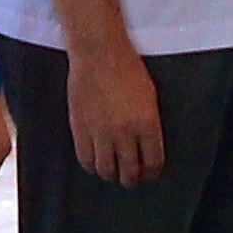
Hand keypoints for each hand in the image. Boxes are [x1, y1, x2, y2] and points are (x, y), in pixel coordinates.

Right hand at [64, 45, 163, 186]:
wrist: (99, 53)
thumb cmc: (127, 68)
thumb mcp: (149, 97)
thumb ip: (148, 124)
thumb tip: (145, 147)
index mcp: (147, 123)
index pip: (152, 162)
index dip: (151, 172)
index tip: (150, 173)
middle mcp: (124, 133)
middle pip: (129, 172)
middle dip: (133, 179)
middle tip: (132, 177)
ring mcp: (100, 132)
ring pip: (106, 170)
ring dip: (111, 174)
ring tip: (113, 171)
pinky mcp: (80, 129)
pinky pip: (85, 159)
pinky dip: (91, 166)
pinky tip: (95, 162)